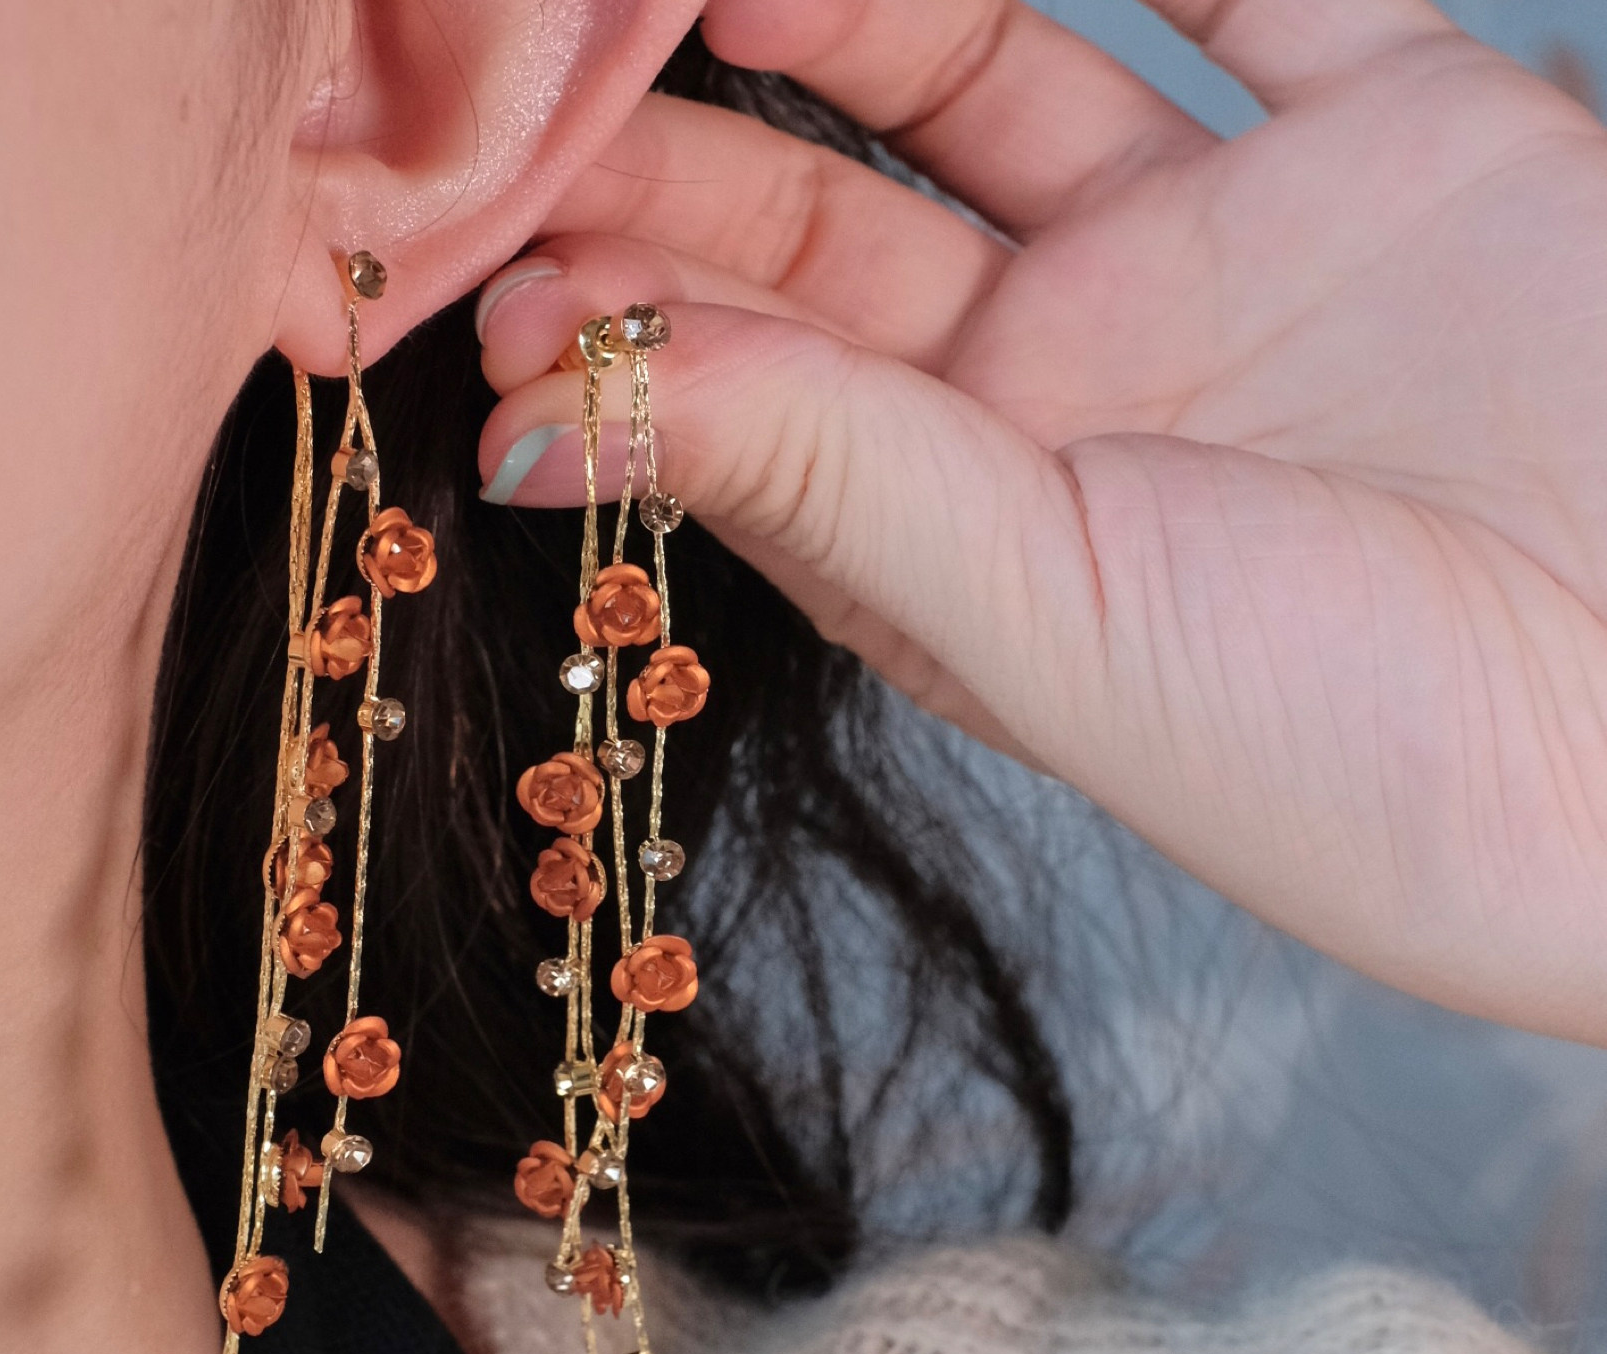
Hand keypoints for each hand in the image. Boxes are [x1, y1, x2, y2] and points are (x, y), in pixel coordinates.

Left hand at [477, 0, 1606, 1045]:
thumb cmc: (1351, 751)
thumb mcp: (1045, 621)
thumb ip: (816, 480)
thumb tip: (520, 419)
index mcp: (961, 537)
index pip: (742, 397)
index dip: (607, 313)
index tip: (482, 249)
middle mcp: (1064, 399)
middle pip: (830, 229)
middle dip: (686, 146)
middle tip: (555, 60)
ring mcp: (1219, 264)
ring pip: (1002, 75)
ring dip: (867, 2)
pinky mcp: (1399, 149)